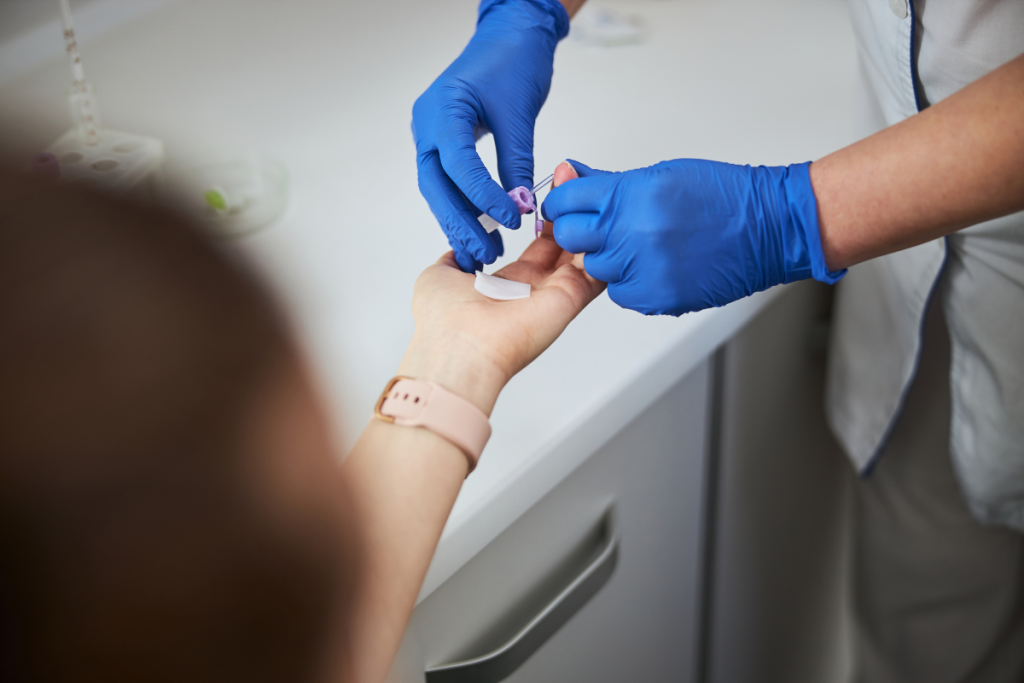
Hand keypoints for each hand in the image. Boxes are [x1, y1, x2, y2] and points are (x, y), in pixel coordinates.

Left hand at [400, 163, 601, 413]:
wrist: (459, 348)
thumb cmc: (443, 321)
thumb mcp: (438, 276)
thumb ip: (453, 260)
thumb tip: (455, 253)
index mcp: (504, 286)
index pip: (535, 249)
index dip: (544, 220)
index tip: (547, 194)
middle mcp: (532, 291)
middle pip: (563, 246)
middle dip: (567, 212)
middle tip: (570, 179)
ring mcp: (554, 294)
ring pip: (581, 253)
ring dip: (585, 220)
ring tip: (584, 185)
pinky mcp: (571, 298)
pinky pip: (595, 269)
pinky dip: (600, 241)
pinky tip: (597, 210)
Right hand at [412, 0, 569, 273]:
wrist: (511, 36)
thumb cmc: (514, 60)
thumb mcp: (519, 113)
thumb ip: (516, 161)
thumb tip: (520, 204)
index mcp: (442, 111)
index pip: (458, 166)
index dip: (483, 198)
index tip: (510, 220)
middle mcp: (428, 126)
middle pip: (437, 186)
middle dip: (460, 223)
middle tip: (485, 253)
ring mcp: (432, 136)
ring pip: (440, 189)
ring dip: (460, 221)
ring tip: (483, 251)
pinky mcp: (444, 144)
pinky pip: (449, 182)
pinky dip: (465, 206)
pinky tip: (480, 229)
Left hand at [541, 159, 845, 315]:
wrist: (769, 228)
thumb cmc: (723, 197)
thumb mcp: (659, 175)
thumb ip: (608, 183)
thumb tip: (570, 175)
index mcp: (630, 196)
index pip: (567, 200)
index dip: (562, 202)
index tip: (566, 205)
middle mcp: (632, 233)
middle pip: (571, 238)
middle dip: (579, 232)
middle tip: (599, 227)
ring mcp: (643, 269)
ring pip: (595, 268)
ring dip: (609, 257)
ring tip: (641, 244)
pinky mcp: (656, 297)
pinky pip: (621, 292)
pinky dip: (631, 281)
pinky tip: (655, 265)